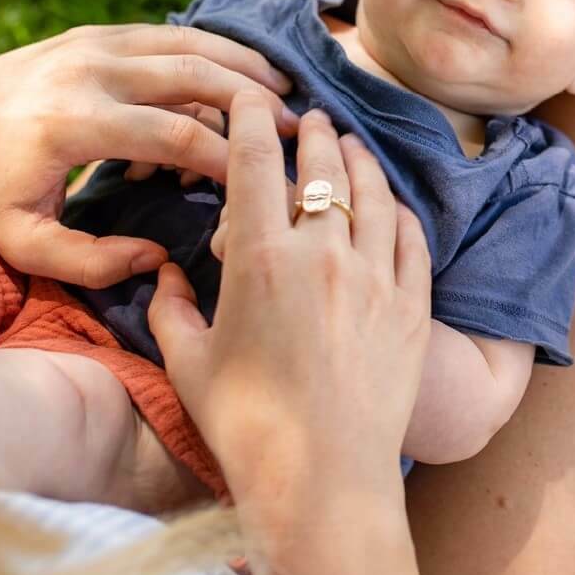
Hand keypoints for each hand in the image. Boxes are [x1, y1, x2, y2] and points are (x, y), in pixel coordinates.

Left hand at [0, 24, 297, 286]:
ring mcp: (92, 43)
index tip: (265, 181)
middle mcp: (87, 72)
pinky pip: (168, 35)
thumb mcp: (26, 245)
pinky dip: (212, 52)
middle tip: (294, 127)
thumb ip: (93, 264)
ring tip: (286, 92)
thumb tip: (158, 255)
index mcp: (73, 124)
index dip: (229, 158)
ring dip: (242, 66)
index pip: (175, 133)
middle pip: (194, 75)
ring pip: (188, 44)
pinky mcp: (94, 32)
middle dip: (252, 100)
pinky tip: (244, 73)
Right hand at [149, 100, 431, 498]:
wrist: (320, 478)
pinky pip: (410, 238)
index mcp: (259, 258)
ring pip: (373, 193)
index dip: (250, 118)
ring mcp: (375, 277)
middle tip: (308, 116)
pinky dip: (398, 211)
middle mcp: (322, 253)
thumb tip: (162, 272)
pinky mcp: (412, 305)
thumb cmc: (245, 424)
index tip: (249, 96)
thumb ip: (169, 307)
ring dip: (359, 160)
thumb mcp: (187, 362)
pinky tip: (390, 205)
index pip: (256, 161)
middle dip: (312, 131)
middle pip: (323, 165)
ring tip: (350, 145)